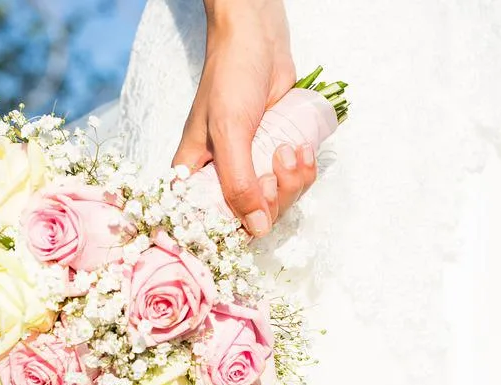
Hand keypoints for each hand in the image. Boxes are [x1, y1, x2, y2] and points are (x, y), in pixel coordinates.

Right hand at [172, 0, 316, 236]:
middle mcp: (221, 177)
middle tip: (279, 162)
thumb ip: (238, 183)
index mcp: (196, 176)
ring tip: (293, 149)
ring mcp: (250, 167)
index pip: (214, 223)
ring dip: (294, 181)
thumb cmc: (230, 79)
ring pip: (277, 201)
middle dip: (276, 196)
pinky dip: (304, 170)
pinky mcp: (275, 156)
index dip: (239, 223)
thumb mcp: (229, 133)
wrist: (258, 40)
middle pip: (252, 217)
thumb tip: (257, 228)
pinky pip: (293, 182)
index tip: (256, 200)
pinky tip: (304, 149)